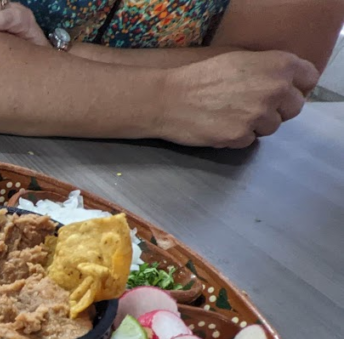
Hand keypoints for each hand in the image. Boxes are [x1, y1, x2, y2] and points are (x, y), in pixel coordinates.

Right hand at [161, 51, 318, 148]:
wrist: (167, 98)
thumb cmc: (200, 78)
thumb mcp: (241, 59)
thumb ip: (270, 69)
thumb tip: (286, 85)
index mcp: (278, 65)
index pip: (309, 79)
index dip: (295, 86)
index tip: (282, 91)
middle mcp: (274, 89)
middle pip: (294, 108)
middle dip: (276, 109)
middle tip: (252, 106)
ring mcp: (258, 115)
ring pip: (272, 127)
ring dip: (255, 125)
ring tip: (230, 115)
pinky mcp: (240, 136)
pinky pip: (249, 141)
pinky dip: (236, 136)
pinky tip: (219, 126)